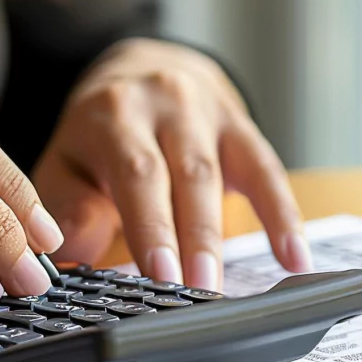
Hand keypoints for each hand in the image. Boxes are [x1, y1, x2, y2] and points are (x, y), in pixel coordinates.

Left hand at [32, 38, 311, 288]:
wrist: (139, 69)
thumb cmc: (97, 134)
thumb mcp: (64, 160)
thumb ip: (66, 205)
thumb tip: (71, 250)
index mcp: (116, 113)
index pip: (138, 172)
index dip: (152, 226)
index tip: (161, 276)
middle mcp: (167, 103)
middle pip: (188, 174)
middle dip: (195, 238)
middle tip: (199, 291)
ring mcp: (210, 112)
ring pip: (227, 174)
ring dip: (230, 235)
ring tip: (233, 291)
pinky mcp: (243, 126)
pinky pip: (268, 172)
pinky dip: (283, 216)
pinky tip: (296, 260)